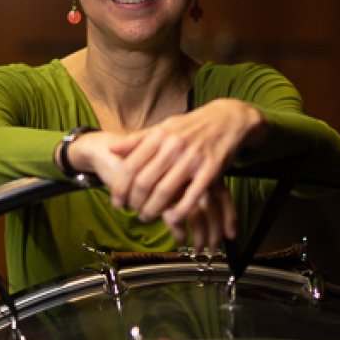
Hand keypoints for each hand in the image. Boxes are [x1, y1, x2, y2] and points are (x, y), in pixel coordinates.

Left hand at [106, 99, 266, 247]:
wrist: (228, 119)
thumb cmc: (192, 126)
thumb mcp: (164, 127)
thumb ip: (138, 139)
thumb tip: (111, 148)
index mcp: (159, 136)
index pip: (131, 166)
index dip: (120, 188)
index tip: (117, 202)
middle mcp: (174, 146)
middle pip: (145, 182)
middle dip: (135, 202)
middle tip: (132, 212)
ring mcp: (193, 159)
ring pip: (165, 192)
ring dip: (153, 210)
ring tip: (147, 217)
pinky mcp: (211, 170)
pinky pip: (192, 196)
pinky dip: (180, 212)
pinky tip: (171, 220)